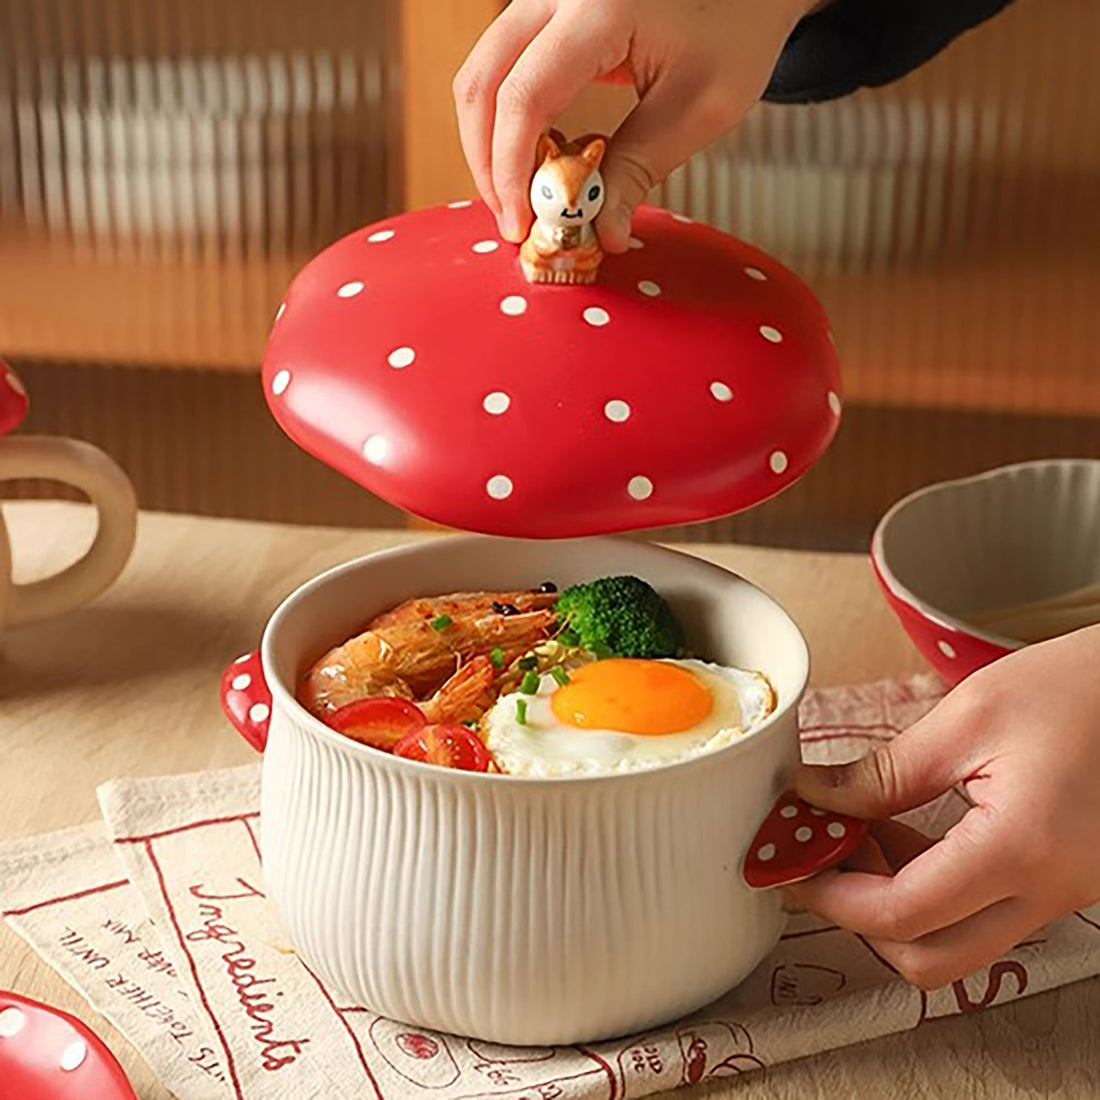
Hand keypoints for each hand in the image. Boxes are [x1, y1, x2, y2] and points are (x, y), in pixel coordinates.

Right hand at [453, 0, 815, 249]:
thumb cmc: (737, 24)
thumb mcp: (699, 106)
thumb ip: (640, 169)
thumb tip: (604, 232)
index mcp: (599, 7)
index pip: (523, 97)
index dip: (510, 170)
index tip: (523, 223)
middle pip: (482, 83)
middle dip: (488, 163)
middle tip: (514, 220)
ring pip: (483, 75)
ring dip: (491, 144)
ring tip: (525, 198)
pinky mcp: (548, 12)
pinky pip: (505, 68)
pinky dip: (508, 122)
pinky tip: (537, 162)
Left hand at [788, 624, 1099, 989]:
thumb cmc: (1079, 688)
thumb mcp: (968, 717)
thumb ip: (884, 771)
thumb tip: (814, 796)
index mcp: (1021, 848)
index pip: (903, 914)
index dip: (833, 895)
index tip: (793, 863)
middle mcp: (1049, 891)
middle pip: (929, 957)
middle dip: (859, 916)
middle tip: (822, 855)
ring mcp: (1060, 895)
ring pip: (956, 943)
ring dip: (894, 902)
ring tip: (860, 830)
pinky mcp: (1060, 883)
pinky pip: (982, 915)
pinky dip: (931, 889)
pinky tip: (902, 831)